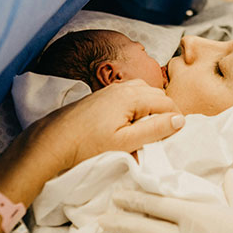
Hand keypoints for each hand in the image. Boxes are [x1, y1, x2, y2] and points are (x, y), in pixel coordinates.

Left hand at [32, 79, 183, 171]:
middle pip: (157, 94)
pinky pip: (131, 95)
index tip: (176, 136)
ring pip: (144, 93)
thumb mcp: (125, 142)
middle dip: (165, 112)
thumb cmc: (88, 144)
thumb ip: (155, 130)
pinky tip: (132, 122)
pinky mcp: (103, 96)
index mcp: (132, 96)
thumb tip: (180, 120)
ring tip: (149, 130)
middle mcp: (123, 87)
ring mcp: (112, 90)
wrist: (53, 141)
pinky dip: (139, 106)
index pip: (167, 102)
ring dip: (152, 108)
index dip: (176, 119)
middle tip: (164, 135)